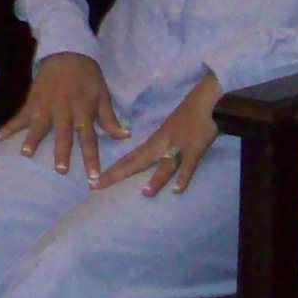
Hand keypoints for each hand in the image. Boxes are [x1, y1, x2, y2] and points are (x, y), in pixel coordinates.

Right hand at [0, 52, 123, 181]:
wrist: (68, 52)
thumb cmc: (88, 77)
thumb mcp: (103, 95)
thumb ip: (111, 119)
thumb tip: (125, 137)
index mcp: (83, 112)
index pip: (89, 139)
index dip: (91, 158)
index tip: (93, 178)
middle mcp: (64, 111)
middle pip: (64, 134)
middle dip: (62, 152)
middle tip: (61, 170)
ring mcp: (46, 106)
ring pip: (40, 125)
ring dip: (33, 139)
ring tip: (26, 153)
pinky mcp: (33, 101)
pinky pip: (20, 115)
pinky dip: (9, 126)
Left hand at [98, 74, 222, 197]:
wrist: (203, 102)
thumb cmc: (184, 118)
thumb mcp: (164, 133)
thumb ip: (154, 148)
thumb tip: (141, 161)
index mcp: (152, 143)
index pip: (127, 159)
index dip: (111, 171)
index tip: (95, 183)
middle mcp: (160, 146)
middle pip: (136, 162)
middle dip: (117, 175)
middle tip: (98, 186)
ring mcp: (177, 148)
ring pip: (164, 165)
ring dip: (156, 179)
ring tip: (145, 194)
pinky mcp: (194, 149)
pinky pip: (188, 165)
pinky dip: (183, 177)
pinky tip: (177, 190)